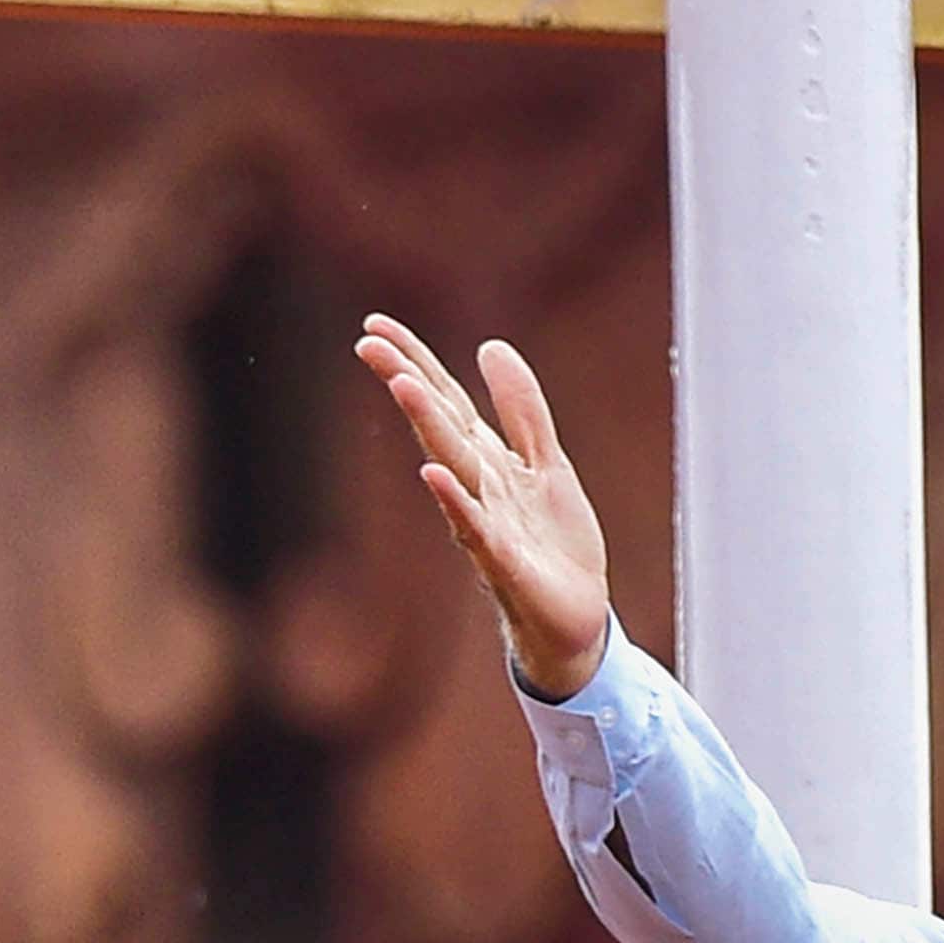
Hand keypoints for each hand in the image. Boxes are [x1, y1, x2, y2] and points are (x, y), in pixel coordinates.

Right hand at [357, 315, 613, 700]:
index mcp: (487, 460)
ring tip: (403, 385)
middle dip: (408, 382)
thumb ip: (522, 410)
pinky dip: (454, 500)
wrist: (575, 618)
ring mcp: (486, 521)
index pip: (446, 401)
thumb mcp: (546, 463)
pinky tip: (432, 473)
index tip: (375, 324)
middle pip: (439, 424)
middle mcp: (477, 486)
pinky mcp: (504, 560)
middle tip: (368, 343)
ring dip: (427, 425)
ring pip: (452, 465)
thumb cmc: (553, 544)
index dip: (416, 361)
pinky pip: (475, 526)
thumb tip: (490, 346)